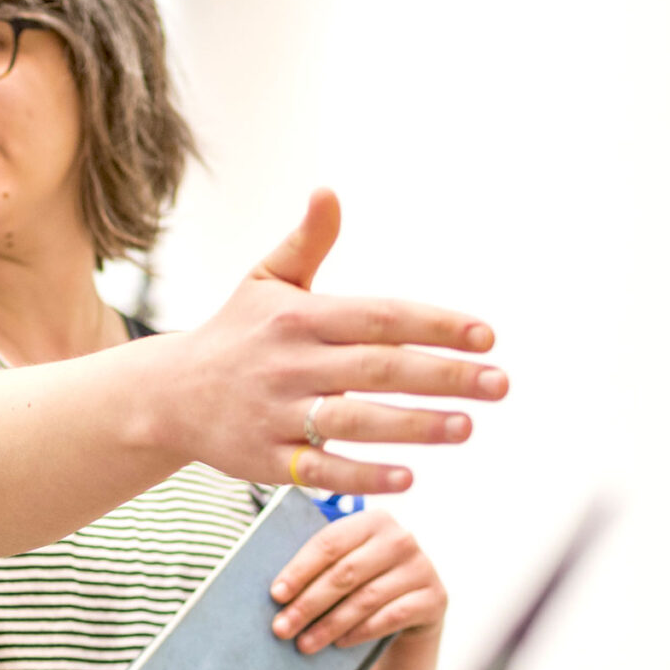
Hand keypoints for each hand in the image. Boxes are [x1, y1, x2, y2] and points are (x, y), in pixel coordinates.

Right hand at [157, 189, 506, 493]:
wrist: (169, 394)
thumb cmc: (234, 333)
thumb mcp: (265, 280)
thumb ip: (307, 241)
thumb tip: (329, 191)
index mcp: (298, 316)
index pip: (380, 317)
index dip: (435, 325)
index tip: (486, 335)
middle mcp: (289, 363)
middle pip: (378, 368)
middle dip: (444, 376)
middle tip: (499, 383)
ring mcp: (276, 413)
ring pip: (353, 420)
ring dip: (414, 426)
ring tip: (467, 427)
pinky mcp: (265, 458)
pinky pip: (320, 469)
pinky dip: (363, 475)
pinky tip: (408, 477)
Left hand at [270, 510, 446, 652]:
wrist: (413, 605)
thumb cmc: (365, 580)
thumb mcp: (345, 562)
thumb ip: (319, 564)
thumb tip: (276, 591)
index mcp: (372, 520)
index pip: (329, 542)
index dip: (300, 570)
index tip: (275, 595)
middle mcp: (401, 539)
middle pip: (345, 573)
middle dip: (308, 603)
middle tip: (281, 628)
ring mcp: (421, 568)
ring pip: (366, 598)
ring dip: (330, 624)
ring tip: (304, 644)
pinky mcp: (434, 598)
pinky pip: (391, 617)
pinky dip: (361, 631)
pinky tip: (338, 644)